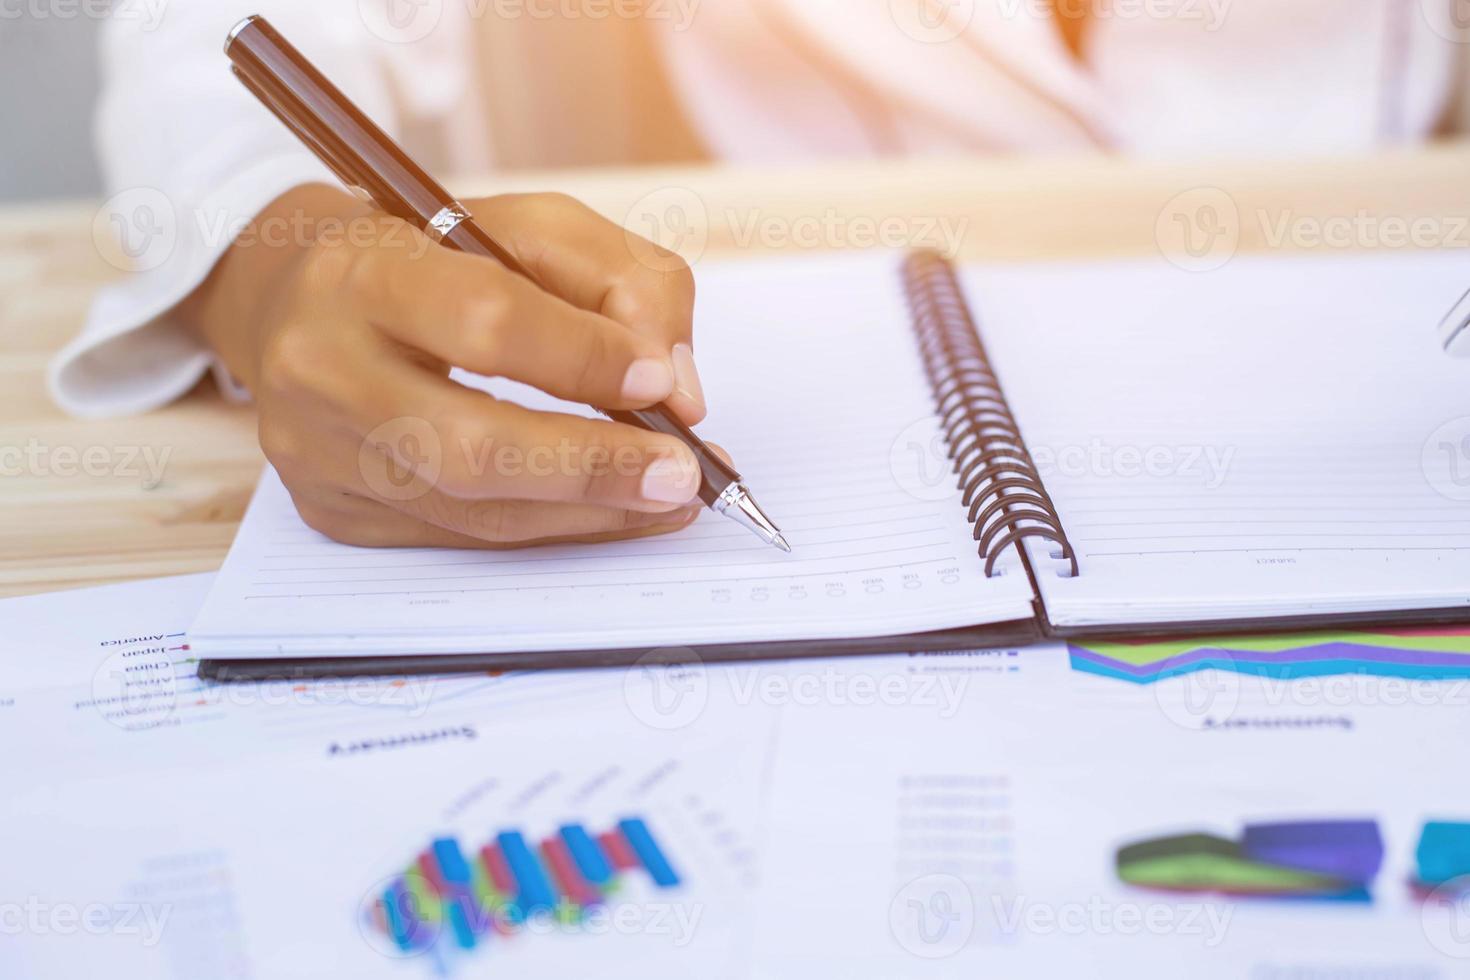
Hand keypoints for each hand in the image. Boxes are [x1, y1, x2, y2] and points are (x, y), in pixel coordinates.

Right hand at [182, 185, 711, 547]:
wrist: (299, 299)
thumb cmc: (429, 258)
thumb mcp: (528, 227)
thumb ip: (620, 282)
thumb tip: (674, 389)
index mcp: (361, 271)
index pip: (484, 322)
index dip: (583, 358)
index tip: (660, 383)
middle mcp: (322, 368)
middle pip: (469, 445)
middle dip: (593, 467)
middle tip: (682, 474)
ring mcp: (319, 453)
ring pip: (472, 508)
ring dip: (588, 511)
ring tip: (668, 498)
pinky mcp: (332, 510)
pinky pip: (460, 536)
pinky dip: (548, 527)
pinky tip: (608, 511)